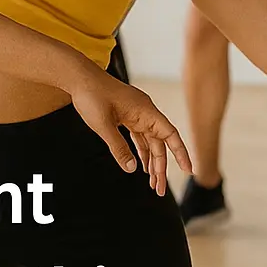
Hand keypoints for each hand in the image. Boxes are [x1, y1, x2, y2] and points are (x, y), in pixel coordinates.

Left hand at [67, 67, 191, 196]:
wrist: (78, 77)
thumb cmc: (91, 96)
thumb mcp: (103, 125)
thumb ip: (118, 148)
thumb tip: (131, 169)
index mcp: (145, 111)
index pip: (170, 135)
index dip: (181, 153)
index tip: (188, 170)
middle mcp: (145, 112)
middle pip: (160, 143)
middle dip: (161, 167)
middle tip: (159, 190)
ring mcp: (135, 114)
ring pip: (149, 142)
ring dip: (151, 161)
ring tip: (152, 183)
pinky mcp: (126, 115)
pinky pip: (138, 137)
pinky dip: (140, 151)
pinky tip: (140, 165)